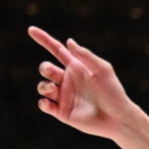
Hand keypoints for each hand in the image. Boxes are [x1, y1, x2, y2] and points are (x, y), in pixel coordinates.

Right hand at [30, 26, 133, 140]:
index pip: (56, 50)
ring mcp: (64, 96)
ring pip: (43, 87)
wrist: (118, 119)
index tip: (31, 30)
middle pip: (46, 68)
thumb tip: (69, 41)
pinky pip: (45, 105)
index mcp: (76, 67)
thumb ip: (86, 56)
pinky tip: (47, 102)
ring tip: (51, 89)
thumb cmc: (114, 93)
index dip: (44, 39)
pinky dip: (42, 103)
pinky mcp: (62, 112)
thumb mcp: (103, 70)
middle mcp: (68, 80)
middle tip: (50, 71)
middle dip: (45, 68)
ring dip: (43, 86)